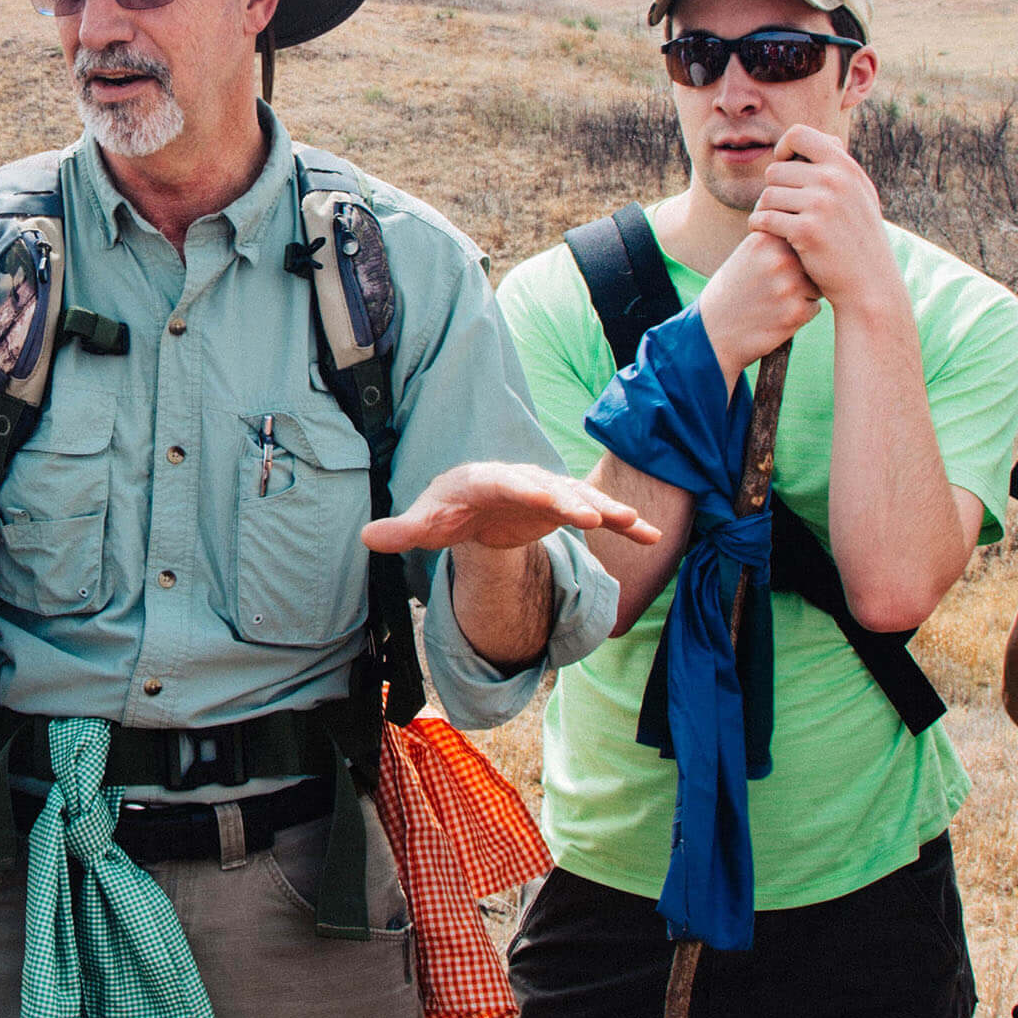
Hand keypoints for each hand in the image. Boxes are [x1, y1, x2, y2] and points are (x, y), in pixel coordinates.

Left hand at [364, 462, 661, 556]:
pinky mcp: (564, 508)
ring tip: (634, 523)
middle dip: (572, 501)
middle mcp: (522, 480)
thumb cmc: (446, 510)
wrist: (472, 503)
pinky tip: (651, 537)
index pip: (507, 482)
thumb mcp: (424, 521)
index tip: (548, 498)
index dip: (527, 489)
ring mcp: (547, 492)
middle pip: (549, 489)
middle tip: (596, 516)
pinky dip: (622, 524)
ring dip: (605, 510)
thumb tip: (366, 537)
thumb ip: (401, 530)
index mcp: (486, 480)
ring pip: (579, 499)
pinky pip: (597, 514)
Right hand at [697, 218, 822, 380]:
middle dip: (800, 274)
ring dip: (803, 294)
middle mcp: (779, 259)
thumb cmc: (732, 292)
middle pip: (811, 261)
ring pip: (816, 285)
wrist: (711, 333)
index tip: (770, 269)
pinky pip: (813, 308)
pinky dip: (798, 314)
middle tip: (774, 288)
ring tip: (773, 302)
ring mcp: (789, 286)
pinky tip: (775, 317)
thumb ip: (777, 242)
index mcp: (764, 239)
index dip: (790, 255)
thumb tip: (814, 237)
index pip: (798, 240)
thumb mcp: (747, 255)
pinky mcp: (796, 312)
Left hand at [745, 125, 900, 311]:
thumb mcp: (859, 194)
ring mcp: (822, 204)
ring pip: (767, 195)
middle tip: (780, 210)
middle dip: (773, 190)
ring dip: (764, 210)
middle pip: (775, 170)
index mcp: (846, 167)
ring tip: (776, 224)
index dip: (783, 149)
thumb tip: (820, 138)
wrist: (870, 282)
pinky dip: (759, 226)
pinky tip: (767, 234)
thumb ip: (837, 167)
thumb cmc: (858, 237)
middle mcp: (835, 180)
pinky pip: (763, 218)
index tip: (785, 169)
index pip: (798, 134)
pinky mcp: (807, 230)